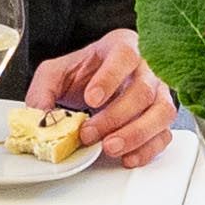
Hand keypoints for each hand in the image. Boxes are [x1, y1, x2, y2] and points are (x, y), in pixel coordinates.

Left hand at [27, 31, 177, 166]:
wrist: (99, 80)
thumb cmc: (85, 72)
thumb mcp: (56, 73)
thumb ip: (43, 91)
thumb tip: (40, 119)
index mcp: (122, 47)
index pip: (124, 56)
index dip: (110, 78)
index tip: (91, 99)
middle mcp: (146, 68)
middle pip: (143, 90)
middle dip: (115, 117)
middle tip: (90, 133)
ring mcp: (159, 93)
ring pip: (161, 113)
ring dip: (136, 134)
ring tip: (110, 147)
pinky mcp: (162, 118)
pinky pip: (164, 134)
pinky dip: (147, 149)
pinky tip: (127, 156)